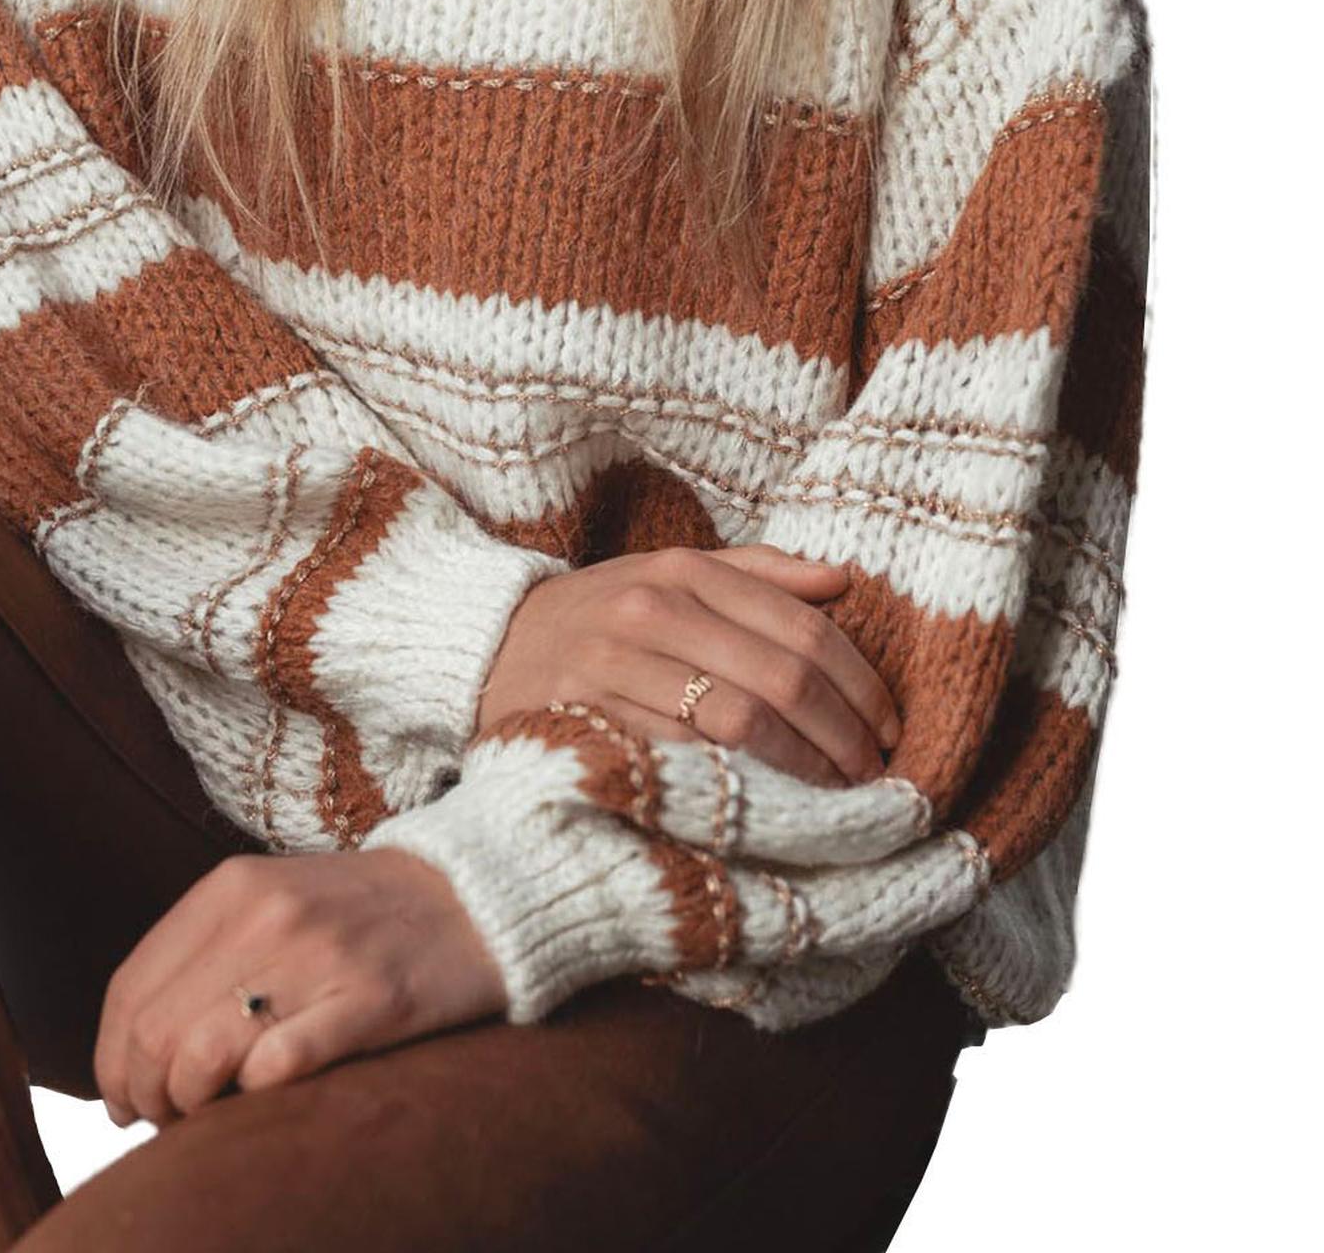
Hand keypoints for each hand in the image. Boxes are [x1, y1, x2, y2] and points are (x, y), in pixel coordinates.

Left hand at [93, 848, 506, 1125]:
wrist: (472, 895)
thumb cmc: (358, 912)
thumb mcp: (270, 899)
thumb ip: (203, 953)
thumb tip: (132, 1048)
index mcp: (233, 886)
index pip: (130, 990)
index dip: (112, 1061)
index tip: (125, 1097)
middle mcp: (268, 914)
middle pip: (156, 1030)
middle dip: (146, 1093)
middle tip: (165, 1118)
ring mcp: (321, 957)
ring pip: (204, 1053)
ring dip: (190, 1104)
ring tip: (206, 1115)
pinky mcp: (373, 1000)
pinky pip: (282, 1065)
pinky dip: (257, 1093)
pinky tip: (266, 1093)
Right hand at [475, 543, 901, 786]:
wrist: (487, 646)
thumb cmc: (599, 616)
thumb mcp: (669, 574)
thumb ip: (756, 574)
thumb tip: (843, 581)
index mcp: (684, 570)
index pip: (802, 627)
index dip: (861, 685)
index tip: (892, 730)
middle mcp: (653, 608)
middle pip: (782, 676)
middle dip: (843, 735)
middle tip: (876, 778)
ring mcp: (618, 664)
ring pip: (740, 720)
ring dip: (803, 769)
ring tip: (837, 800)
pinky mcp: (590, 718)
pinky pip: (683, 758)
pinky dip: (739, 785)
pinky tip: (771, 808)